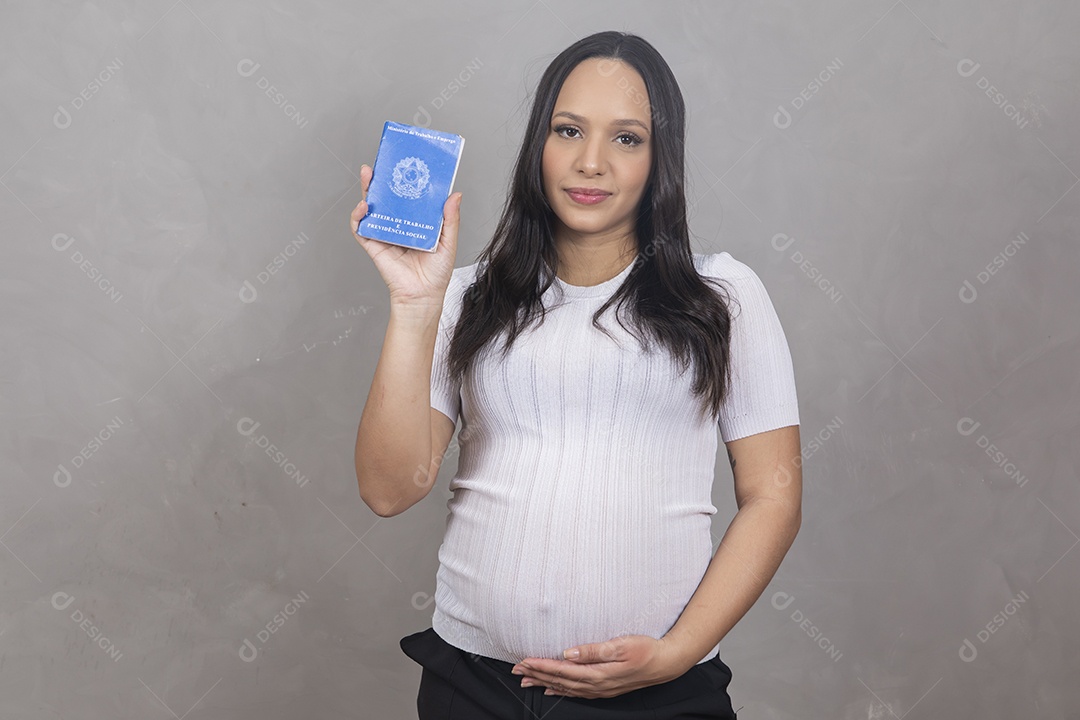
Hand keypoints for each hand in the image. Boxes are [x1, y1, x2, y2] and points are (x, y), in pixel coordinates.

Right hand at [349, 162, 461, 305]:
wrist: (423, 294)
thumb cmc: (437, 272)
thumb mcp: (448, 241)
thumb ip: (450, 219)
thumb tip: (455, 195)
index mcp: (416, 221)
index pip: (408, 196)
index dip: (405, 179)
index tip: (405, 162)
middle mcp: (399, 224)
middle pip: (387, 197)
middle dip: (382, 179)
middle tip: (381, 163)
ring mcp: (385, 233)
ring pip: (372, 208)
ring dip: (367, 191)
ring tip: (368, 176)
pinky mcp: (373, 244)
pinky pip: (361, 228)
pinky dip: (358, 216)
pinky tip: (364, 206)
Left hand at [510, 634, 688, 698]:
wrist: (666, 663)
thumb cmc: (646, 649)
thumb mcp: (621, 645)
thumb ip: (594, 650)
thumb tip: (568, 652)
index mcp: (598, 673)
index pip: (563, 670)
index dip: (542, 666)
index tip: (524, 661)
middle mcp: (597, 684)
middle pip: (560, 681)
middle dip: (537, 675)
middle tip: (517, 670)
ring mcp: (601, 689)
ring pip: (566, 687)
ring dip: (545, 683)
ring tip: (527, 680)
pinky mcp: (604, 688)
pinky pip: (577, 692)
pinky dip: (561, 690)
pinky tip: (552, 689)